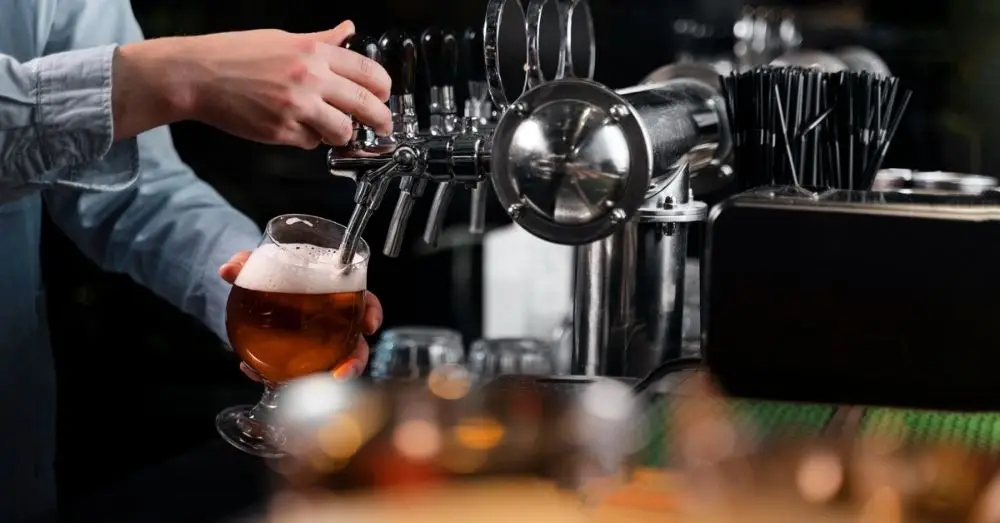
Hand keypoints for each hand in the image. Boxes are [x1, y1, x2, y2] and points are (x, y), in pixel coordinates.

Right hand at [120, 20, 391, 148]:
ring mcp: (297, 107)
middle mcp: (310, 78)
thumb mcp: (283, 37)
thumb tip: (349, 30)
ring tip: (332, 127)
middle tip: (383, 126)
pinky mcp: (282, 131)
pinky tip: (296, 126)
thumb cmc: (235, 54)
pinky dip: (309, 139)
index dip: (383, 89)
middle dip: (381, 120)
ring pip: (343, 131)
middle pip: (366, 105)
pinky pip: (312, 143)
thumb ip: (322, 40)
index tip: (384, 96)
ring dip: (342, 133)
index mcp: (313, 52)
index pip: (368, 72)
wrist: (197, 75)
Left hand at [219, 250, 382, 379]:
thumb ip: (246, 262)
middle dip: (354, 360)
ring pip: (331, 363)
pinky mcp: (295, 356)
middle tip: (343, 373)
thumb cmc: (269, 270)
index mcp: (335, 289)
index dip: (372, 312)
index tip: (369, 324)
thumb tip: (228, 269)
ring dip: (322, 378)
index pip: (365, 300)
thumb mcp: (258, 262)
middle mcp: (332, 319)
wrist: (249, 289)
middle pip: (355, 342)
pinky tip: (256, 372)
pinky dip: (276, 375)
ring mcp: (317, 341)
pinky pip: (295, 370)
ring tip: (303, 385)